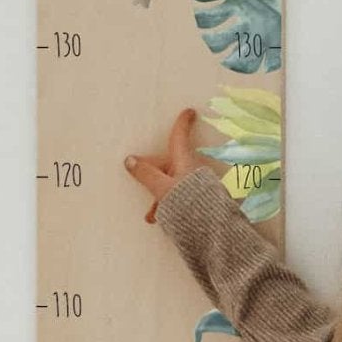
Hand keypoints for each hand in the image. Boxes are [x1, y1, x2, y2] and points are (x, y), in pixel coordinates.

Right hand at [123, 107, 199, 224]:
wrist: (211, 230)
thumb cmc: (188, 204)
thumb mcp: (162, 188)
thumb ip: (146, 174)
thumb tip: (130, 160)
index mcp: (184, 162)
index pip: (179, 138)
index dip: (182, 124)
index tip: (190, 111)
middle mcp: (192, 171)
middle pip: (170, 165)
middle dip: (154, 176)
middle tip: (142, 182)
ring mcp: (198, 186)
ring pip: (173, 184)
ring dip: (160, 197)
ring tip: (151, 216)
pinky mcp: (200, 200)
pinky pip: (181, 197)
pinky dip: (170, 205)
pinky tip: (163, 220)